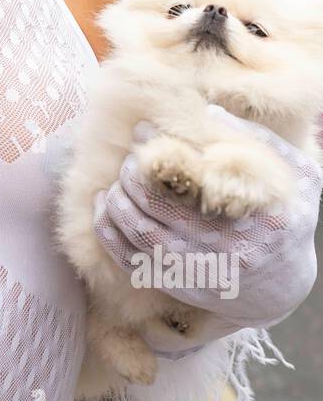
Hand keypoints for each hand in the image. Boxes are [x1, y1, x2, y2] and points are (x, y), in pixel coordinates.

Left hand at [92, 105, 321, 340]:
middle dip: (133, 173)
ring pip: (139, 233)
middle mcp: (231, 248)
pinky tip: (104, 206)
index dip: (162, 151)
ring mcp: (203, 271)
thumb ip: (259, 142)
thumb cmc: (286, 217)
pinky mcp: (180, 286)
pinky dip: (109, 231)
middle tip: (129, 155)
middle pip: (159, 206)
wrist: (281, 287)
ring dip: (117, 200)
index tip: (145, 129)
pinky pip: (132, 260)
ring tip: (116, 178)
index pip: (199, 178)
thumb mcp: (297, 175)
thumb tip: (209, 113)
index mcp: (262, 215)